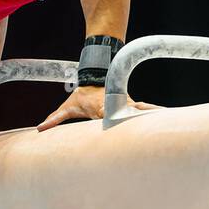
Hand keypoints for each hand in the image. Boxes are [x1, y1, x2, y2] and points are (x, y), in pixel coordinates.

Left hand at [36, 85, 160, 130]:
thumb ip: (54, 118)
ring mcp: (126, 105)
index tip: (117, 124)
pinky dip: (156, 113)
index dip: (112, 117)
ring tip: (169, 122)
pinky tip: (168, 118)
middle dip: (138, 122)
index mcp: (100, 108)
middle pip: (128, 115)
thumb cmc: (80, 96)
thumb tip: (40, 128)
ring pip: (141, 111)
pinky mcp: (133, 105)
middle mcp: (116, 106)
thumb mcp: (67, 107)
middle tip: (151, 130)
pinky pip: (145, 110)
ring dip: (153, 116)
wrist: (94, 78)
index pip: (107, 114)